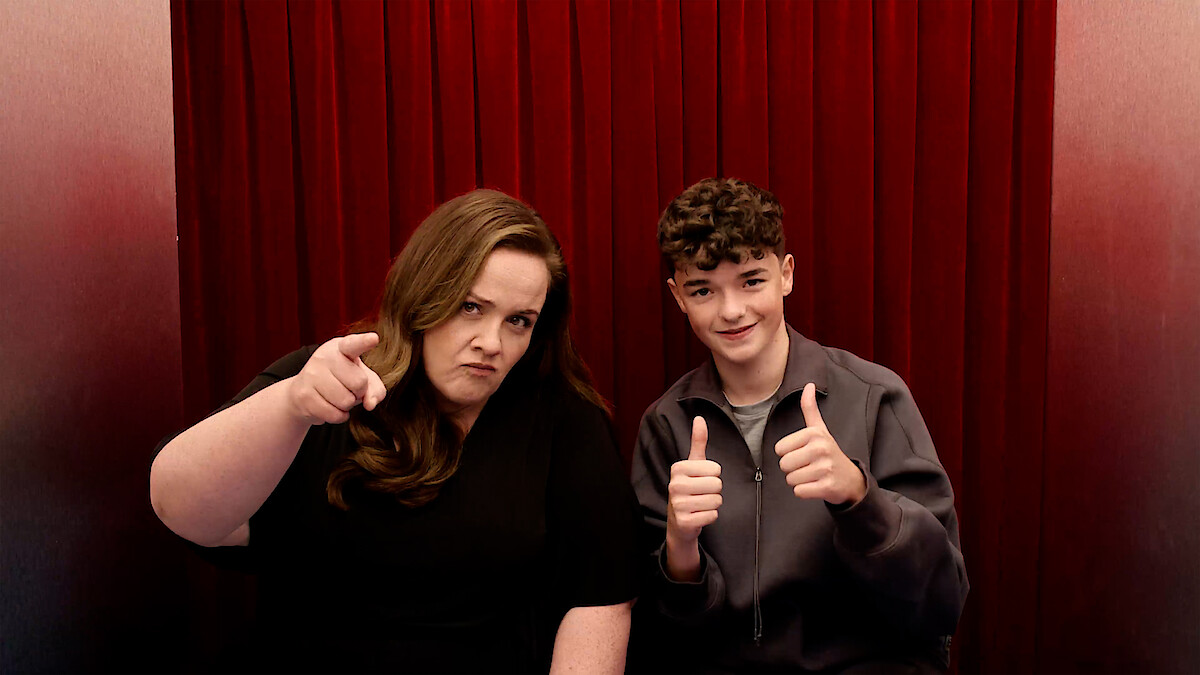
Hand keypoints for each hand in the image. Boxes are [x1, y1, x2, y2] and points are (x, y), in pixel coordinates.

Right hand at [286, 332, 386, 425]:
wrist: (304, 392)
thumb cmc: (340, 381)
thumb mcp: (362, 379)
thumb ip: (375, 389)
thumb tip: (370, 404)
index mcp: (342, 347)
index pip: (354, 344)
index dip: (364, 342)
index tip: (374, 338)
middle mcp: (324, 356)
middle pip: (359, 383)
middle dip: (359, 392)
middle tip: (347, 388)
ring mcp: (311, 374)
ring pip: (346, 401)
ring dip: (347, 405)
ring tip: (337, 396)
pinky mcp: (304, 395)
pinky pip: (334, 414)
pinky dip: (338, 416)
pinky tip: (330, 407)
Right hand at [666, 416, 722, 545]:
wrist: (678, 522)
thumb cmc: (689, 489)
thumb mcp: (693, 465)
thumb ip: (698, 442)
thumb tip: (699, 418)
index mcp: (678, 468)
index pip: (715, 469)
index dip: (713, 476)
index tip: (701, 480)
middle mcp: (675, 485)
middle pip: (717, 485)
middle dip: (715, 491)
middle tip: (702, 494)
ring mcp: (678, 504)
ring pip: (717, 500)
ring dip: (713, 504)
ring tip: (700, 504)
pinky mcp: (684, 521)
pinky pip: (713, 515)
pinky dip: (710, 517)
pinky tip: (699, 515)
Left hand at [774, 383, 865, 505]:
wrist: (851, 479)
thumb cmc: (829, 453)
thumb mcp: (820, 429)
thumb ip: (809, 408)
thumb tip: (809, 385)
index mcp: (815, 434)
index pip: (779, 449)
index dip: (789, 453)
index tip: (804, 453)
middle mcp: (821, 449)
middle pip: (784, 465)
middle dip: (793, 469)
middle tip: (809, 466)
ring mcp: (825, 468)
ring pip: (790, 479)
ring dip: (799, 481)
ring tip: (813, 475)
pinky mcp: (827, 487)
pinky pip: (799, 492)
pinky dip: (805, 492)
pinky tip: (816, 485)